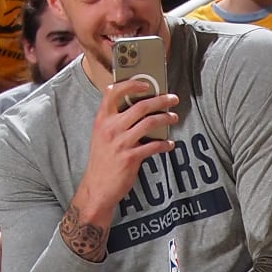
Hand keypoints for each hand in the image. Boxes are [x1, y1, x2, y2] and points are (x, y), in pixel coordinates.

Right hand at [77, 79, 177, 217]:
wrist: (97, 187)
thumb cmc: (102, 160)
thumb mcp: (101, 135)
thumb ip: (114, 120)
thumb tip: (138, 108)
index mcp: (102, 119)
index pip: (113, 92)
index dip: (131, 85)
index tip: (146, 84)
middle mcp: (110, 128)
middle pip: (140, 106)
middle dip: (160, 100)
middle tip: (173, 99)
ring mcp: (121, 142)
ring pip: (150, 123)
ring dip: (166, 118)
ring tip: (174, 118)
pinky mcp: (131, 157)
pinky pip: (153, 146)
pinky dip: (164, 144)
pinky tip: (169, 144)